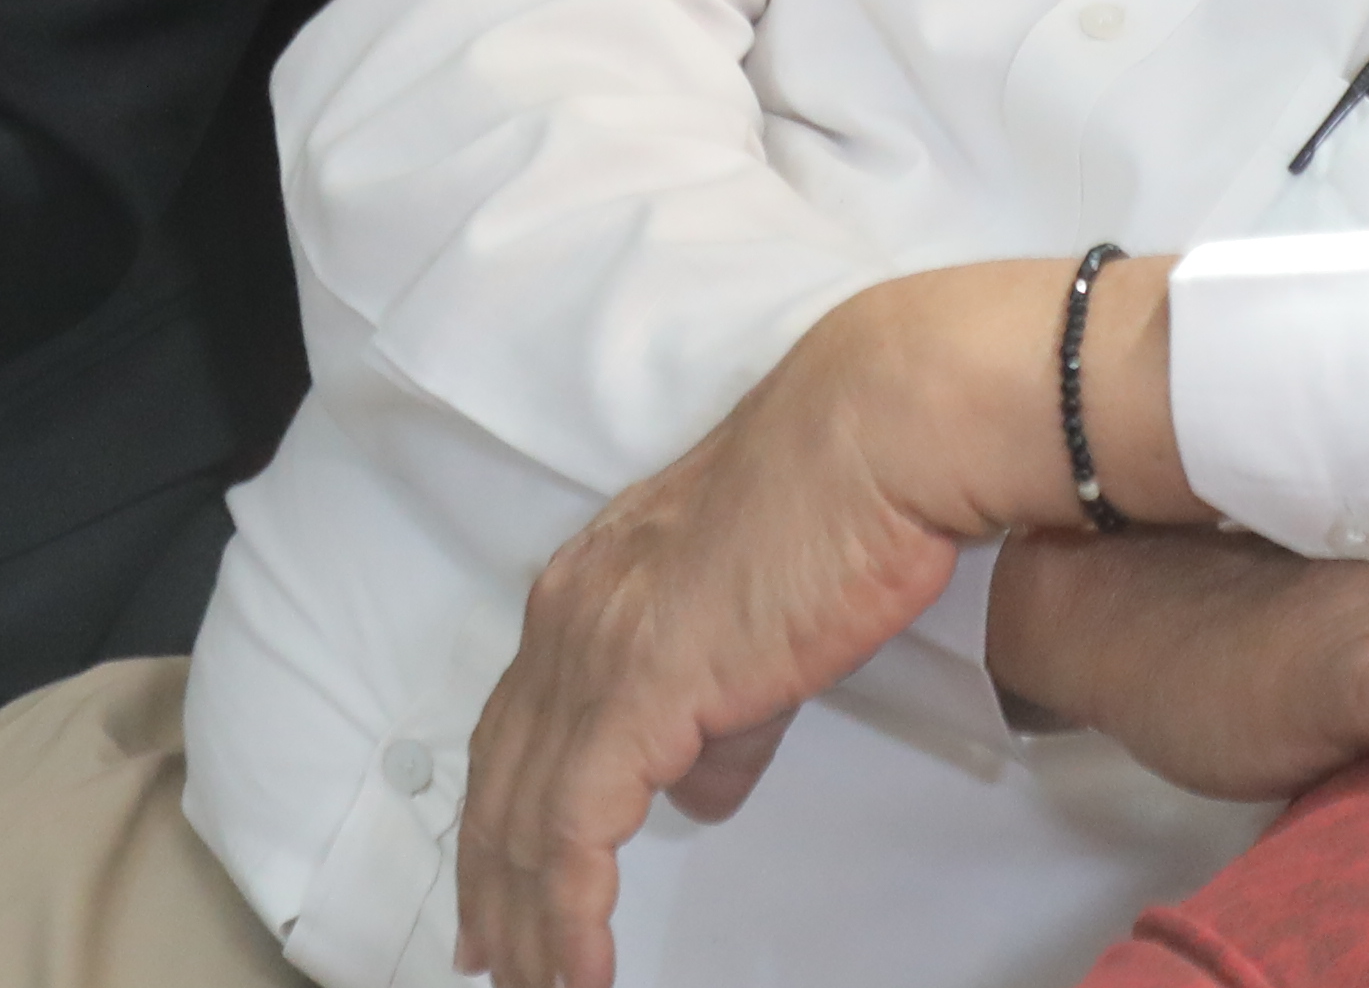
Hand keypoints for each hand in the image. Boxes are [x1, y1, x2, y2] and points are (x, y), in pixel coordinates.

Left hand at [455, 268, 1092, 987]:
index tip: (494, 897)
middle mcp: (569, 615)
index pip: (519, 727)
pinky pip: (574, 830)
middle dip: (490, 887)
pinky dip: (568, 913)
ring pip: (524, 818)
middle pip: (500, 780)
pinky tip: (580, 969)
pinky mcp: (637, 686)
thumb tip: (700, 790)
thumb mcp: (760, 623)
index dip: (500, 820)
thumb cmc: (842, 502)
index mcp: (592, 589)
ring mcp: (593, 648)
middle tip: (490, 967)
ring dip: (526, 922)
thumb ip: (722, 715)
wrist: (878, 433)